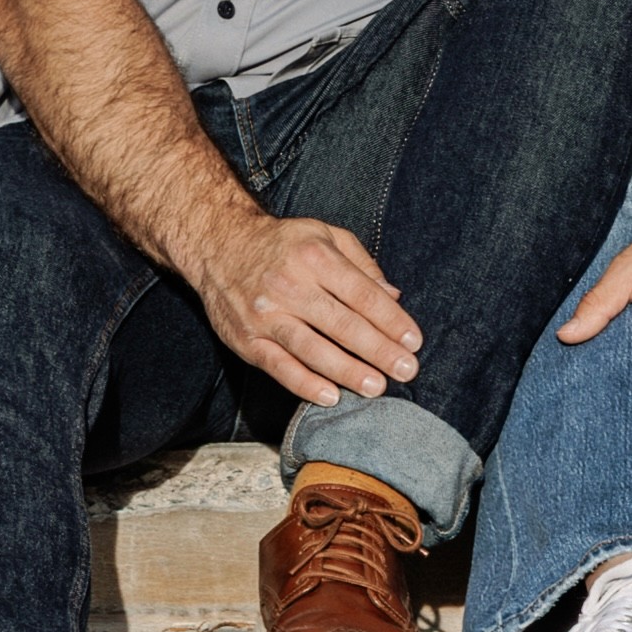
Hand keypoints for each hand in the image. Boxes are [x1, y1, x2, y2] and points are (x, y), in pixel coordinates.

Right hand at [175, 212, 423, 404]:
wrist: (218, 245)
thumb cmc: (282, 244)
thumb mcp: (325, 235)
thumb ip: (362, 265)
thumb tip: (394, 298)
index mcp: (314, 257)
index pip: (362, 293)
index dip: (391, 320)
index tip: (413, 341)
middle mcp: (290, 285)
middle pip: (342, 324)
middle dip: (379, 350)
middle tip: (406, 370)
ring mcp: (266, 315)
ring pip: (312, 349)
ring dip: (348, 371)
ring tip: (376, 387)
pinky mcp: (247, 339)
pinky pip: (279, 366)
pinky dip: (305, 384)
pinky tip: (331, 396)